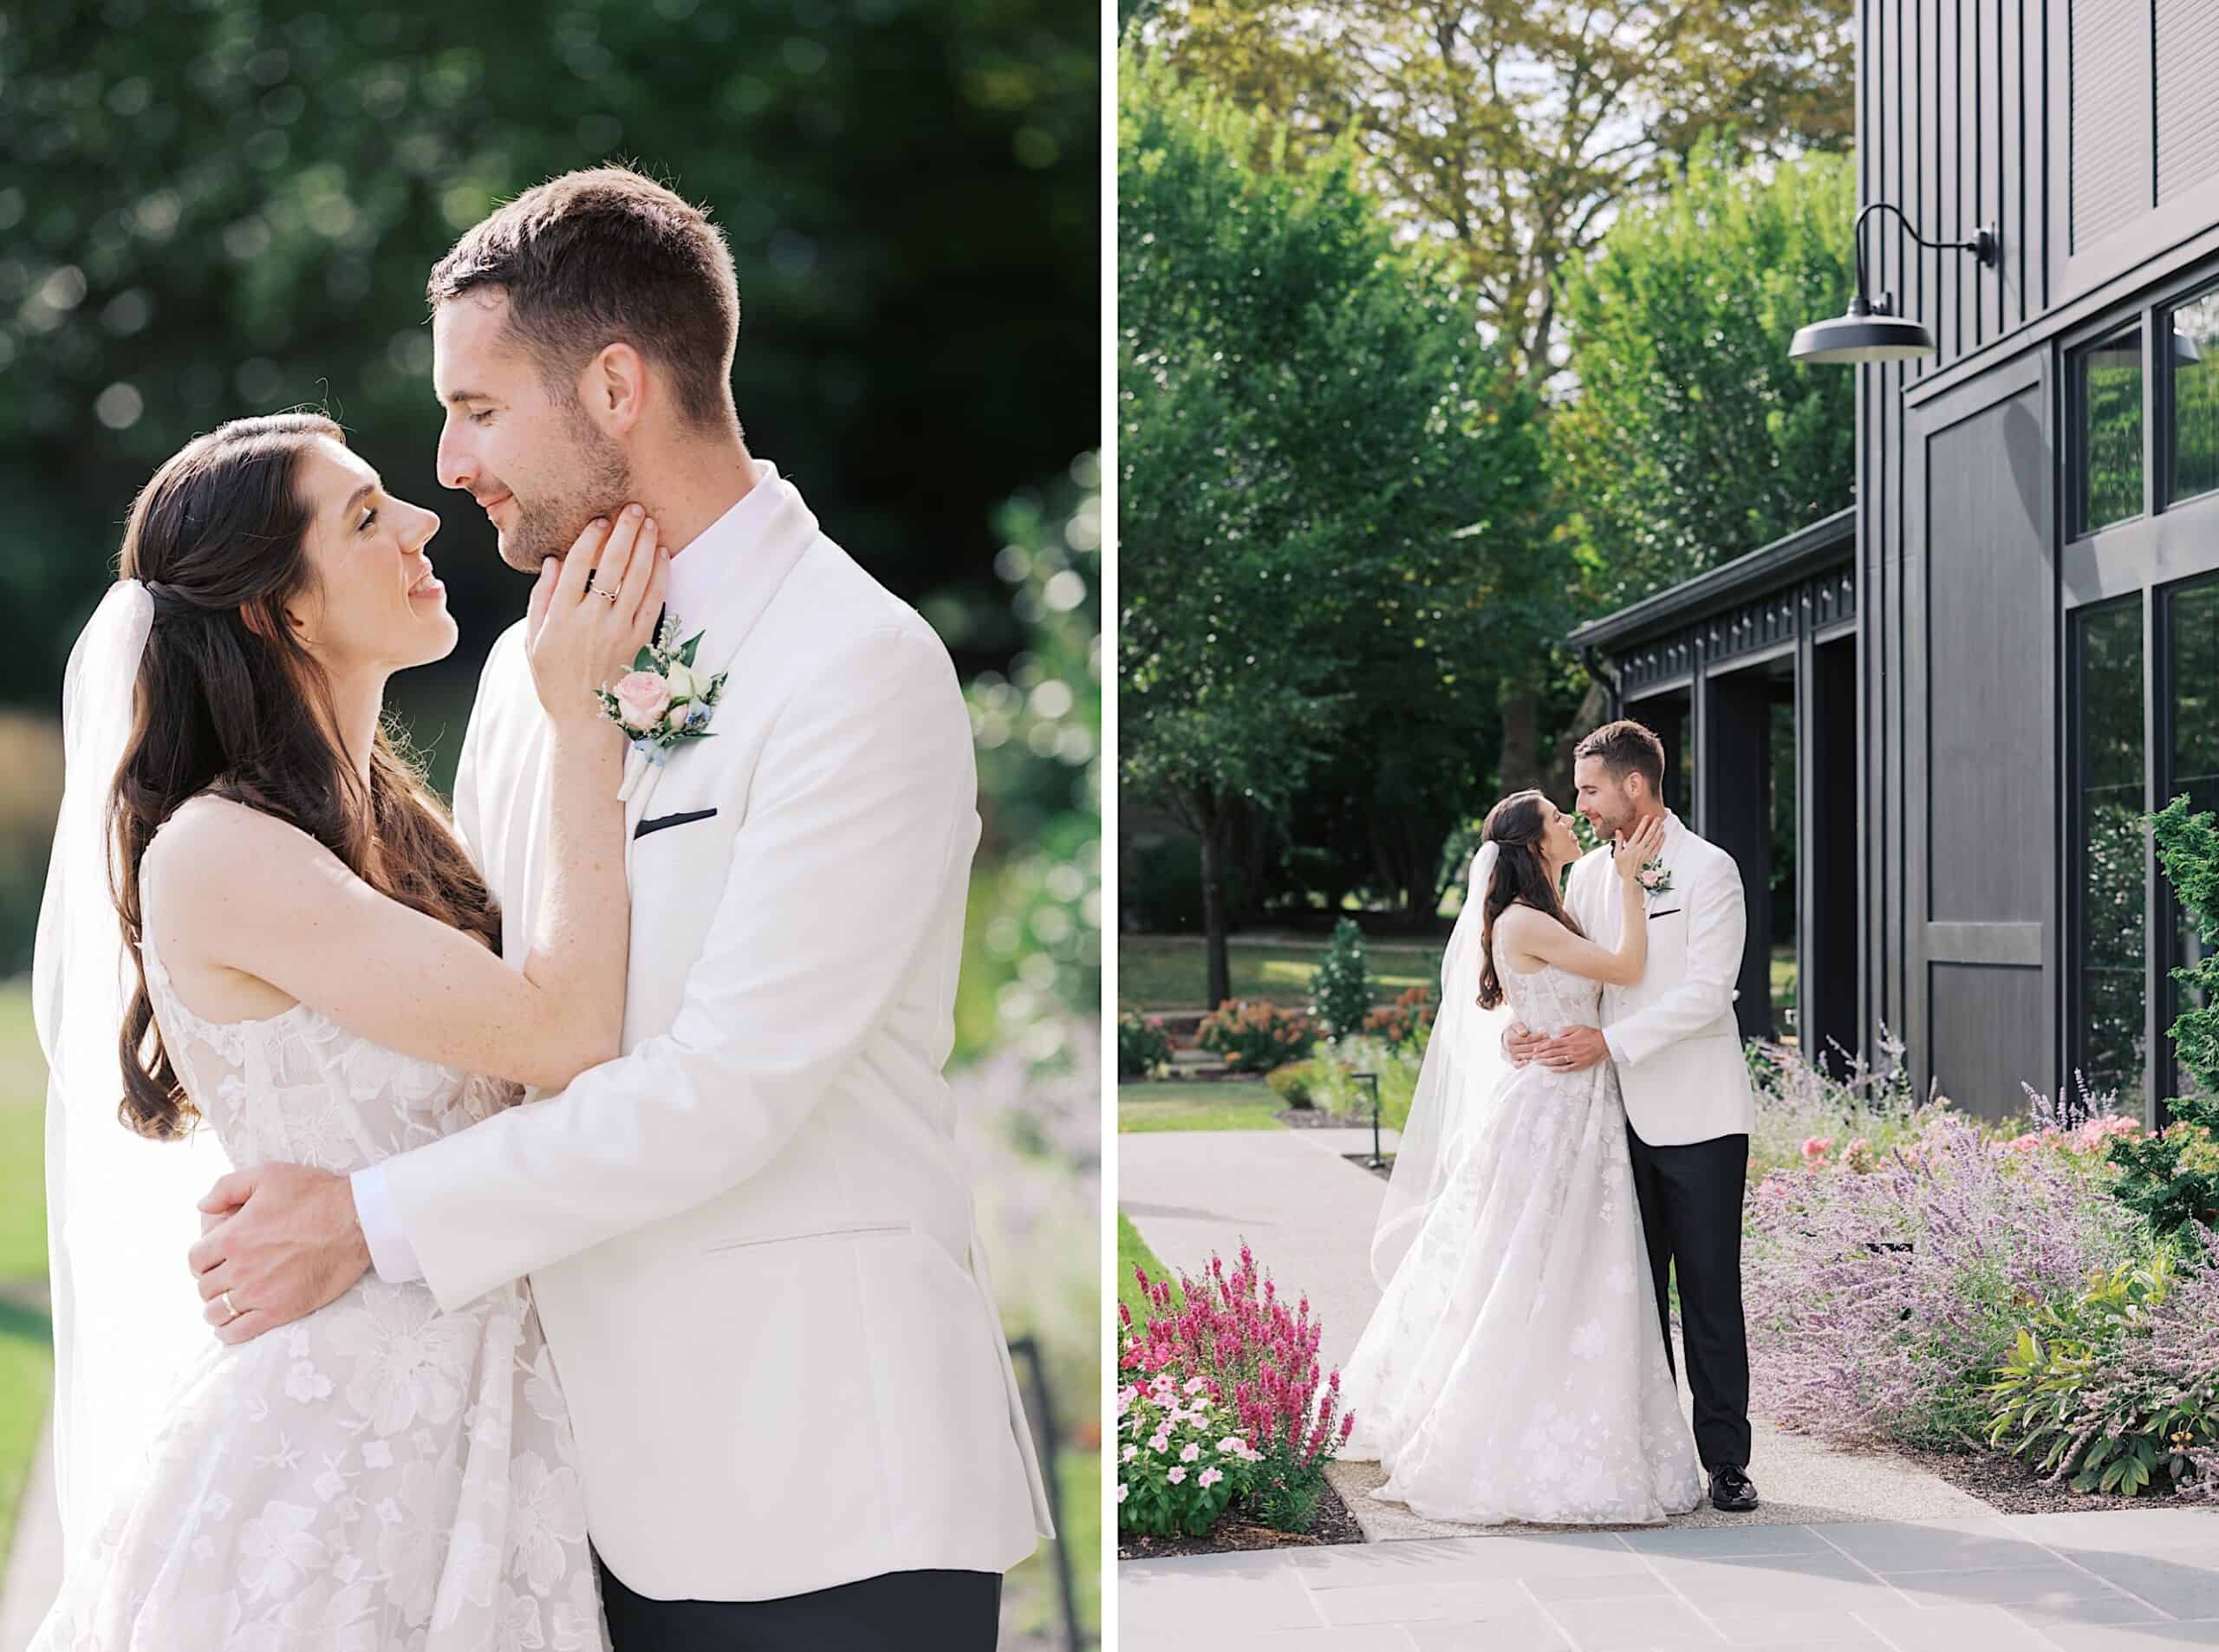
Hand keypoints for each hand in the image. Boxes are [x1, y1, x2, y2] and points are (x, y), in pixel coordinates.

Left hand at [187, 1164, 371, 1345]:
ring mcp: (259, 1292)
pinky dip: (229, 1332)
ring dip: (217, 1308)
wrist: (358, 1220)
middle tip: (227, 1278)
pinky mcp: (280, 1311)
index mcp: (232, 1237)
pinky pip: (239, 1332)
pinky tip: (234, 1324)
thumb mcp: (268, 1174)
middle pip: (204, 1287)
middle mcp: (239, 1268)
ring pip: (216, 1312)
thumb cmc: (316, 1194)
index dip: (202, 1259)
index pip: (195, 1260)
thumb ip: (226, 1187)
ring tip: (228, 1302)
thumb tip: (201, 1206)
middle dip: (212, 1282)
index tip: (214, 1259)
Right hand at [527, 504, 670, 728]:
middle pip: (611, 567)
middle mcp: (591, 621)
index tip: (599, 520)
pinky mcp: (639, 643)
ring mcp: (618, 632)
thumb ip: (541, 599)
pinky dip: (659, 576)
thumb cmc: (554, 679)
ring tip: (649, 523)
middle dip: (623, 533)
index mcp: (561, 618)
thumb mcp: (533, 640)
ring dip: (644, 548)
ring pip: (636, 580)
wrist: (583, 720)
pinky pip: (653, 602)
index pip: (576, 568)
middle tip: (632, 508)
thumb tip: (553, 561)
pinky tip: (662, 555)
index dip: (589, 540)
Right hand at [1502, 1019, 1546, 1067]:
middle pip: (1530, 1048)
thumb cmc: (1513, 1032)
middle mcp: (1510, 1049)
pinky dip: (1524, 1064)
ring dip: (1538, 1053)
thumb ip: (1520, 1028)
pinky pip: (1518, 1065)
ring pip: (1528, 1055)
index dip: (1538, 1037)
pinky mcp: (1512, 1062)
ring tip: (1547, 1049)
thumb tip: (1524, 1033)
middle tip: (1550, 1042)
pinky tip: (1532, 1062)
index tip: (1546, 1034)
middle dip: (1541, 1044)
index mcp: (1510, 1039)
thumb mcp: (1515, 1025)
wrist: (1504, 1041)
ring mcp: (1512, 1056)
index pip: (1528, 1039)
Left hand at [1534, 1025, 1610, 1071]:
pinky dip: (1558, 1069)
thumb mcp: (1579, 1028)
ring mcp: (1575, 1058)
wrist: (1606, 1043)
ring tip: (1538, 1063)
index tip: (1535, 1049)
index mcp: (1569, 1040)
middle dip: (1541, 1055)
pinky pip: (1567, 1068)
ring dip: (1547, 1062)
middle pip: (1553, 1053)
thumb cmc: (1592, 1034)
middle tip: (1532, 1057)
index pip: (1552, 1043)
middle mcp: (1571, 1050)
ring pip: (1558, 1061)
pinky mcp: (1580, 1065)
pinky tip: (1551, 1069)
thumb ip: (1566, 1030)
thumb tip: (1556, 1033)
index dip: (1542, 1047)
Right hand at [1613, 814, 1665, 884]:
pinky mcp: (1651, 858)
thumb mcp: (1617, 854)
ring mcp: (1647, 854)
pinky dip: (1661, 840)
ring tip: (1661, 824)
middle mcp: (1640, 849)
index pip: (1639, 833)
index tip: (1647, 817)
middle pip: (1649, 835)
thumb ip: (1618, 841)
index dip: (1643, 824)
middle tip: (1658, 818)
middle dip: (1654, 825)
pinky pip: (1658, 847)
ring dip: (1659, 831)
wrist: (1631, 881)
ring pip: (1655, 840)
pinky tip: (1663, 835)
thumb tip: (1618, 831)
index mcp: (1631, 847)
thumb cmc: (1622, 868)